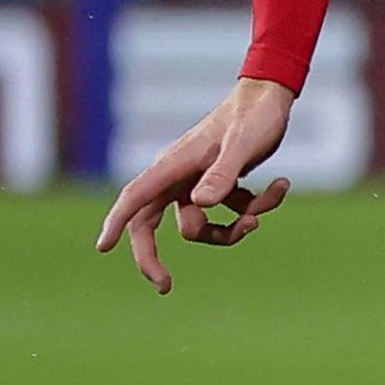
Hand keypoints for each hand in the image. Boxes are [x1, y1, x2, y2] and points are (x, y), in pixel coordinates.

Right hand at [94, 77, 295, 293]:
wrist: (271, 99)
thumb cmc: (253, 118)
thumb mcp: (242, 146)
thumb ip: (223, 174)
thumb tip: (200, 204)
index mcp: (172, 166)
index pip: (135, 198)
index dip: (117, 223)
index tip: (102, 247)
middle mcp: (177, 177)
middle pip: (150, 223)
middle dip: (156, 255)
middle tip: (165, 286)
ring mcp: (196, 182)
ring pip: (201, 223)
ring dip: (234, 226)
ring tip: (263, 211)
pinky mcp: (219, 184)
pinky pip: (230, 211)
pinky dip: (255, 207)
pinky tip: (281, 185)